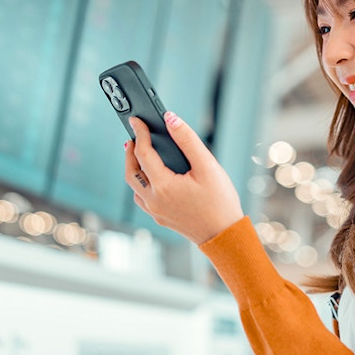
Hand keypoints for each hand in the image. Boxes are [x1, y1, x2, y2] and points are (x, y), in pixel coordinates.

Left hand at [125, 111, 244, 243]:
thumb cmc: (220, 201)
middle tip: (133, 136)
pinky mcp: (161, 219)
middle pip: (131, 172)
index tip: (137, 120)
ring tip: (139, 154)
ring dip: (134, 169)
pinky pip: (142, 199)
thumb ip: (187, 140)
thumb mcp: (207, 165)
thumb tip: (170, 119)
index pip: (143, 153)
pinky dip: (141, 184)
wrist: (225, 235)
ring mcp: (156, 212)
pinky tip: (151, 178)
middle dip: (130, 152)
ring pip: (134, 187)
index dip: (140, 133)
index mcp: (163, 185)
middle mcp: (154, 200)